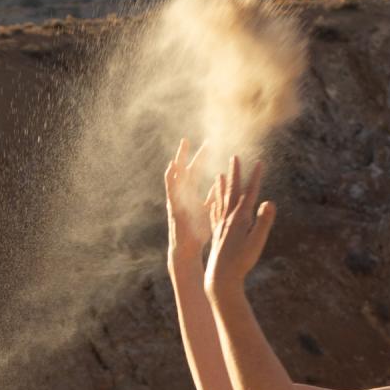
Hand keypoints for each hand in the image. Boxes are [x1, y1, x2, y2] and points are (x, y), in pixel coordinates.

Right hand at [165, 137, 211, 256]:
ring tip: (182, 146)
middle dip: (188, 155)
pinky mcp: (174, 206)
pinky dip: (170, 178)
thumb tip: (218, 183)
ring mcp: (176, 199)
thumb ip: (211, 197)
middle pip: (184, 169)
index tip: (209, 143)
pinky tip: (172, 167)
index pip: (196, 171)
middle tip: (189, 139)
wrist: (187, 249)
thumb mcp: (207, 211)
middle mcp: (182, 194)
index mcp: (191, 194)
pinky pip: (171, 190)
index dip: (201, 157)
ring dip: (178, 160)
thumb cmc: (197, 232)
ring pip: (175, 176)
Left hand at [205, 154, 275, 295]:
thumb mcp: (257, 242)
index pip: (249, 192)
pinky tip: (212, 203)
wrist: (220, 277)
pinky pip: (214, 214)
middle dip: (235, 173)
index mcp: (239, 218)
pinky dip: (214, 204)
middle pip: (232, 191)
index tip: (259, 162)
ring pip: (221, 201)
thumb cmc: (241, 261)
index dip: (255, 177)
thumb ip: (263, 221)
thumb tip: (270, 202)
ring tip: (220, 175)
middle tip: (234, 157)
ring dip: (222, 187)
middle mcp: (228, 218)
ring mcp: (221, 225)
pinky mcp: (217, 234)